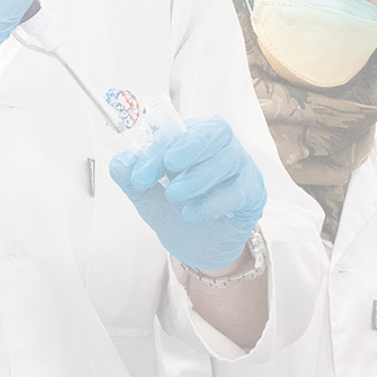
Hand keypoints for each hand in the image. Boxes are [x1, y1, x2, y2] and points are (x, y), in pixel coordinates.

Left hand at [108, 116, 267, 273]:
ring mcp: (241, 168)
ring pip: (230, 159)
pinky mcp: (253, 192)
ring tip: (175, 196)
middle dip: (191, 146)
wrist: (197, 245)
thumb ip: (130, 176)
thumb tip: (122, 162)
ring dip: (199, 177)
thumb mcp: (145, 194)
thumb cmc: (175, 208)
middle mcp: (220, 147)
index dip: (159, 147)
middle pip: (216, 130)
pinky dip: (214, 201)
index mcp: (191, 138)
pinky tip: (193, 213)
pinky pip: (239, 190)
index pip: (179, 130)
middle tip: (170, 165)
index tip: (140, 174)